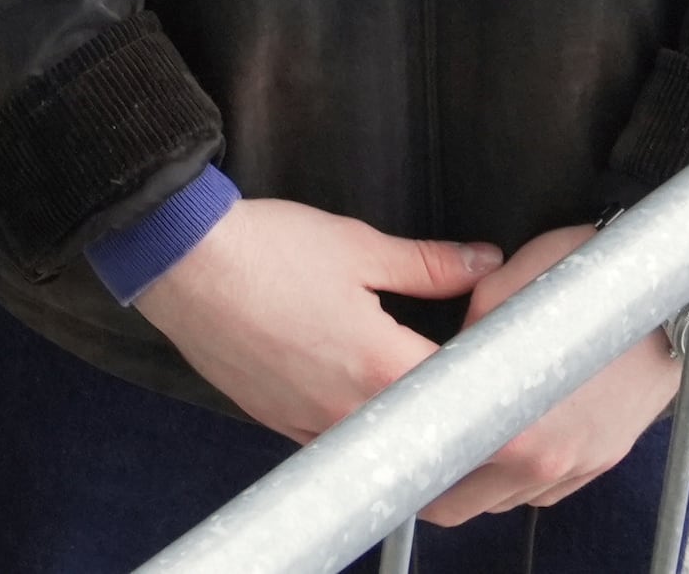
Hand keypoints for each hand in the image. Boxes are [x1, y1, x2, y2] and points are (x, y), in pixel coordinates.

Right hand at [130, 196, 506, 442]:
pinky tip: (359, 396)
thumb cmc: (267, 252)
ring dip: (405, 424)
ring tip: (412, 386)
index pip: (463, 395)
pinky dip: (358, 427)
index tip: (504, 368)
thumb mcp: (358, 245)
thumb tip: (482, 261)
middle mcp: (352, 410)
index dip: (491, 383)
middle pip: (425, 432)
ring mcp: (313, 424)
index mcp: (383, 365)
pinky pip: (336, 442)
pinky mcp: (280, 423)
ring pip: (381, 444)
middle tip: (464, 379)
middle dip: (453, 412)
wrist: (184, 263)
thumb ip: (429, 264)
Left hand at [416, 226, 683, 525]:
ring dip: (475, 475)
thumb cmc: (598, 284)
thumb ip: (465, 326)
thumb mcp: (510, 287)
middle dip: (432, 478)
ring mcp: (579, 466)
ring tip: (461, 429)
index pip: (436, 475)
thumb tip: (440, 346)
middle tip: (414, 437)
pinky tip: (509, 431)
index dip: (404, 457)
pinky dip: (517, 472)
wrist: (682, 304)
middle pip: (462, 502)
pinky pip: (542, 488)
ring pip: (502, 498)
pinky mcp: (601, 460)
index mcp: (518, 431)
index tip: (387, 436)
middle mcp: (548, 463)